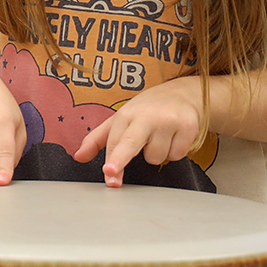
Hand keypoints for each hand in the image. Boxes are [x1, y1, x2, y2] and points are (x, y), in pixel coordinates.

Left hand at [74, 76, 202, 186]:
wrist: (183, 93)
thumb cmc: (147, 110)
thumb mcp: (120, 120)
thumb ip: (98, 139)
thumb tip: (78, 157)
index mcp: (126, 114)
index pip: (115, 140)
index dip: (112, 159)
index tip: (108, 172)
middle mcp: (146, 116)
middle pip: (131, 142)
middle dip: (120, 158)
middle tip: (111, 172)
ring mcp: (168, 121)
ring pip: (156, 157)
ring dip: (157, 153)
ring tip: (159, 136)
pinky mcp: (188, 126)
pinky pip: (177, 155)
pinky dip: (174, 151)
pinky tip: (173, 137)